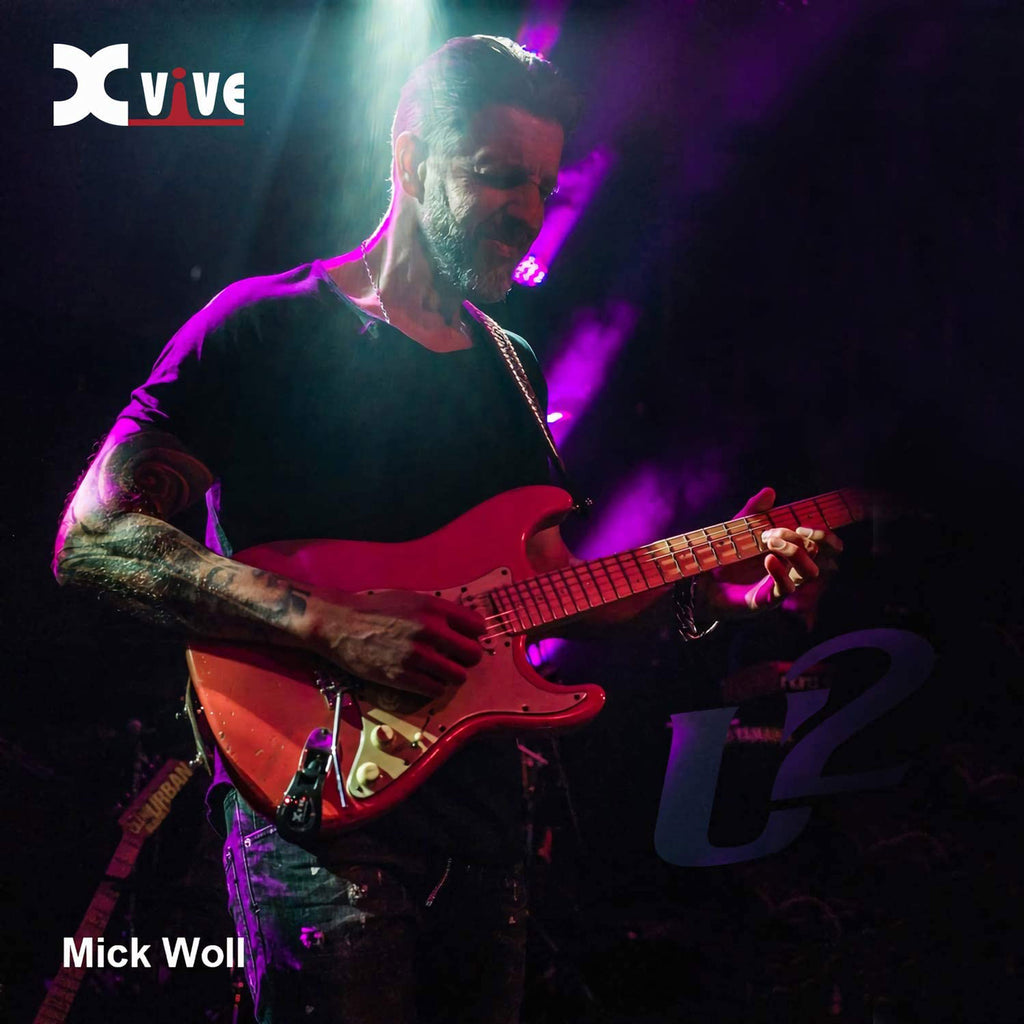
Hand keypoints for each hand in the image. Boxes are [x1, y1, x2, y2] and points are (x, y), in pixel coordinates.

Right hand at [312, 590, 485, 697]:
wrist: (340, 625)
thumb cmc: (375, 609)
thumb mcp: (411, 599)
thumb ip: (438, 612)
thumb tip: (464, 626)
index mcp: (434, 608)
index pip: (477, 626)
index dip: (474, 634)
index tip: (465, 638)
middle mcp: (429, 630)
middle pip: (473, 654)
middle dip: (467, 658)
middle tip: (454, 658)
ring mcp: (416, 655)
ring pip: (458, 676)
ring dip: (452, 675)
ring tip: (440, 671)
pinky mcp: (402, 677)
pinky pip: (436, 690)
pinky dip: (434, 687)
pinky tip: (425, 679)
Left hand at [696, 486, 842, 617]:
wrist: (703, 581)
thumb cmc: (726, 556)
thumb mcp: (738, 528)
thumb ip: (753, 511)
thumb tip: (770, 491)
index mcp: (790, 551)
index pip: (824, 545)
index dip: (823, 535)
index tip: (802, 526)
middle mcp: (791, 569)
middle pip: (819, 554)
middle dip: (801, 538)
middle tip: (771, 533)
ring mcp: (781, 585)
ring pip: (810, 572)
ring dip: (795, 552)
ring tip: (769, 542)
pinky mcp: (766, 600)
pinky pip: (785, 589)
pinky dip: (780, 572)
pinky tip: (767, 559)